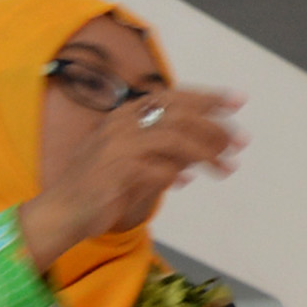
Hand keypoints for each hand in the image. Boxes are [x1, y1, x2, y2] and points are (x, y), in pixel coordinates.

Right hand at [19, 86, 244, 271]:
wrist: (64, 210)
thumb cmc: (103, 184)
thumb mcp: (139, 159)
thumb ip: (169, 149)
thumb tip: (209, 147)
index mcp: (126, 114)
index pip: (173, 97)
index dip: (207, 97)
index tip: (238, 100)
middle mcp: (122, 122)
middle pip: (180, 114)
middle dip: (216, 126)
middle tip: (242, 142)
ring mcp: (119, 145)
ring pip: (175, 139)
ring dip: (207, 153)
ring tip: (227, 168)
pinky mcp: (118, 170)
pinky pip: (160, 169)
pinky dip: (177, 175)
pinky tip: (185, 183)